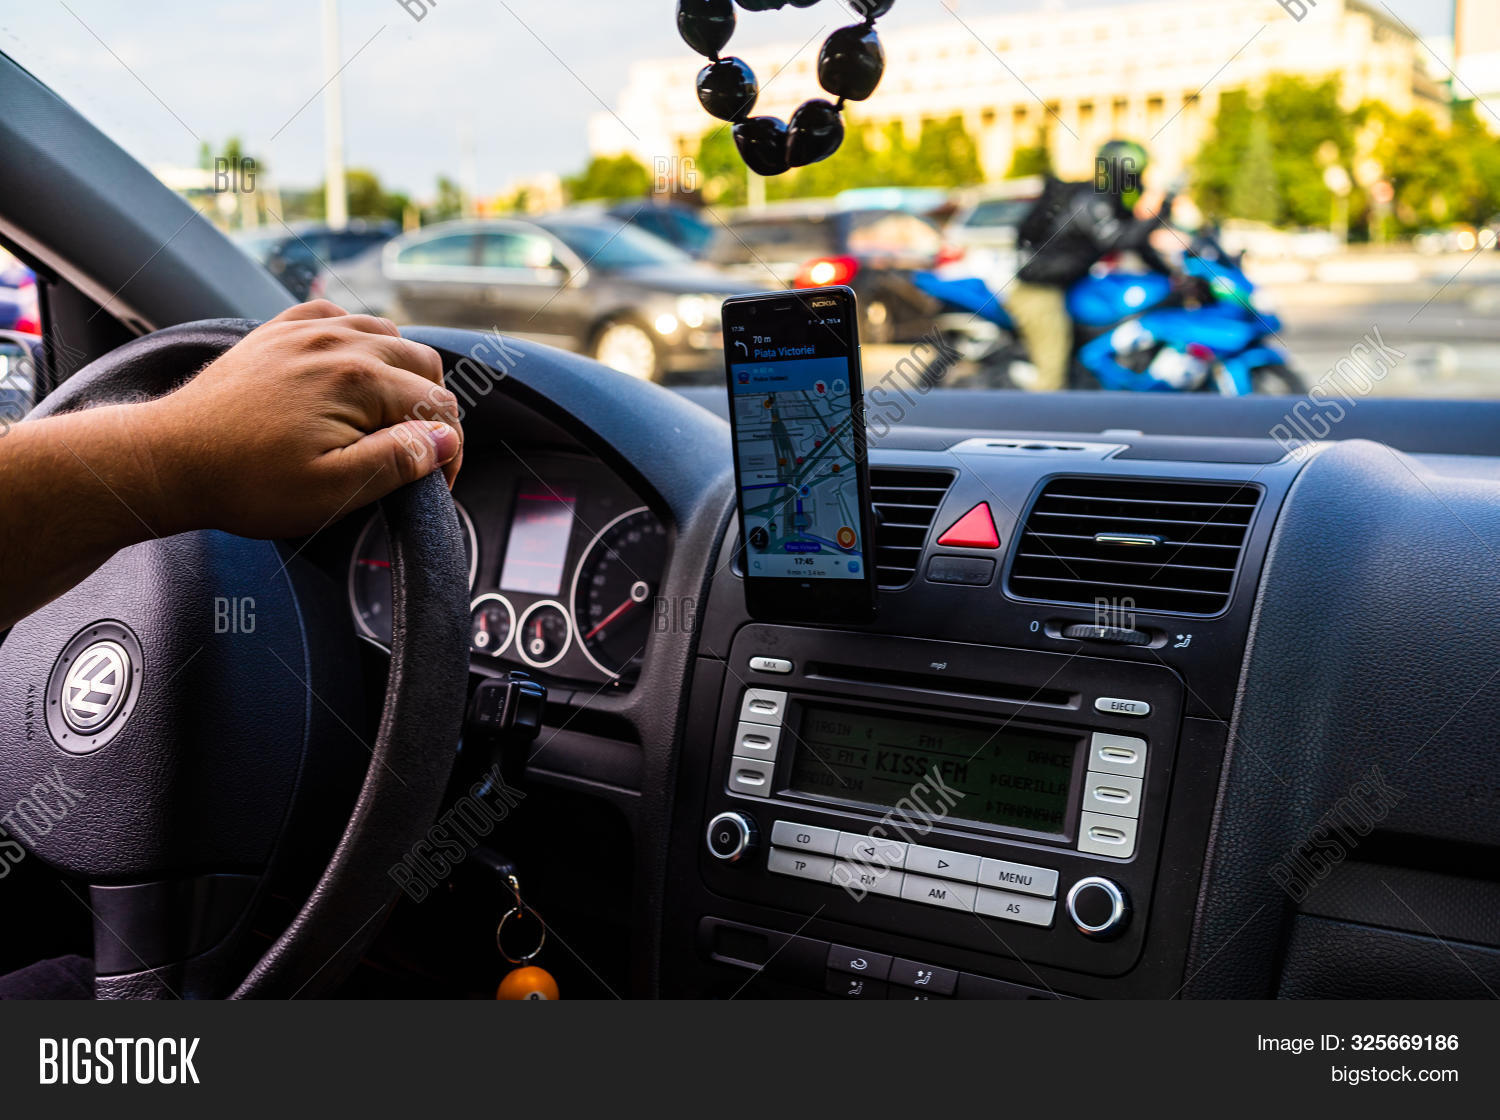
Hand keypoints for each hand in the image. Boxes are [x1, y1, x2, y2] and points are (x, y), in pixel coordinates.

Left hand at [135, 300, 462, 538]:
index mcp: (358, 381)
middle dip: (433, 408)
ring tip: (390, 416)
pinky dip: (361, 340)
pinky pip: (342, 316)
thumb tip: (444, 438)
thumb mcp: (332, 491)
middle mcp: (339, 342)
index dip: (447, 449)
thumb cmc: (248, 482)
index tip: (433, 482)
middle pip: (423, 363)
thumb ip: (397, 460)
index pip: (438, 406)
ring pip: (389, 334)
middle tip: (416, 452)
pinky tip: (354, 370)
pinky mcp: (281, 329)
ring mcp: (307, 330)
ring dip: (403, 374)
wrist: (170, 458)